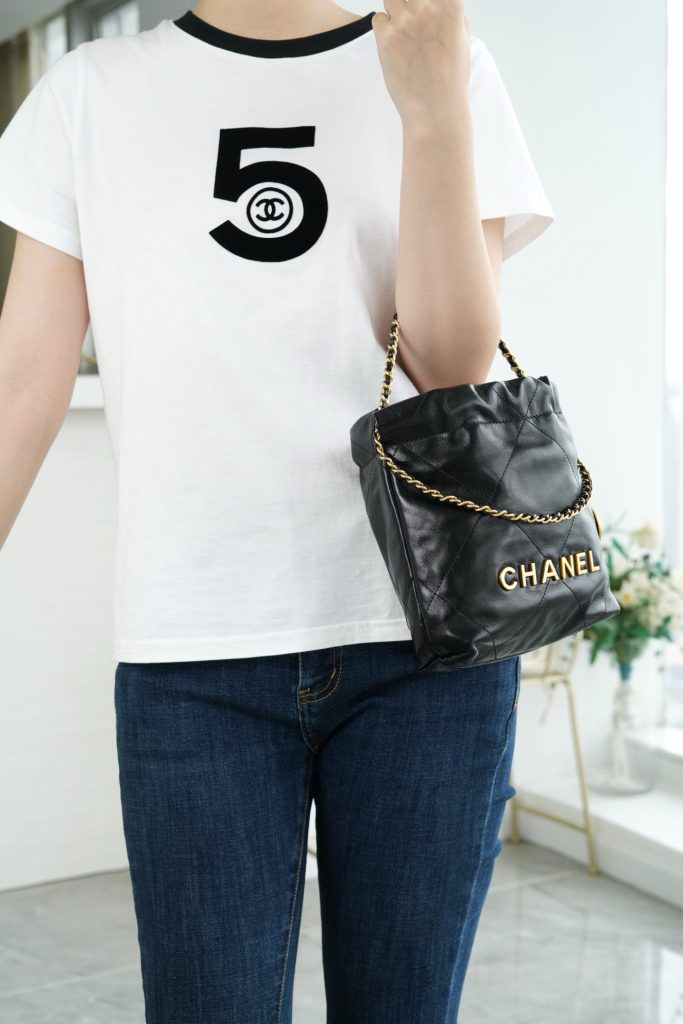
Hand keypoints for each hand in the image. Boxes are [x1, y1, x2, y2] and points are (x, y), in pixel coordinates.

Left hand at [371, 0, 470, 125]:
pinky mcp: (386, 38)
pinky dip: (383, 28)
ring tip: (403, 33)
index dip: (425, 0)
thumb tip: (441, 2)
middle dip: (409, 3)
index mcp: (452, 6)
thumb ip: (452, 14)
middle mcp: (428, 8)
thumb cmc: (451, 79)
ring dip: (395, 10)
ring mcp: (406, 22)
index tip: (423, 8)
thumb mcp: (462, 40)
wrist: (435, 111)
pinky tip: (394, 45)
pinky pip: (378, 18)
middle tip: (412, 23)